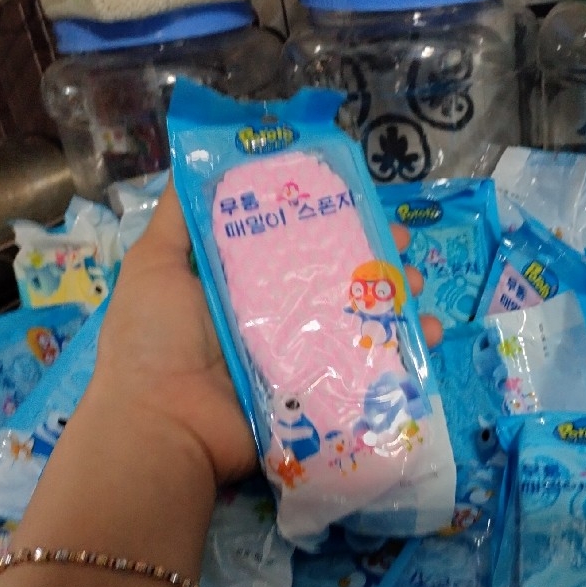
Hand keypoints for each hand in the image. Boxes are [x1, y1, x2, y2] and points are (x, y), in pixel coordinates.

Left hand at [92, 182, 440, 485]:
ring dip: (396, 301)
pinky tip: (431, 335)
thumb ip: (178, 218)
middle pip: (335, 281)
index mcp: (242, 285)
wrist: (161, 423)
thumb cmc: (155, 338)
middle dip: (374, 260)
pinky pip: (366, 371)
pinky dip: (404, 355)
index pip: (296, 245)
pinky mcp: (317, 394)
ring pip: (358, 323)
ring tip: (418, 285)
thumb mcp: (154, 264)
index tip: (362, 201)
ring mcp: (300, 358)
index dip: (330, 222)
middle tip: (402, 246)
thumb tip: (198, 162)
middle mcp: (275, 319)